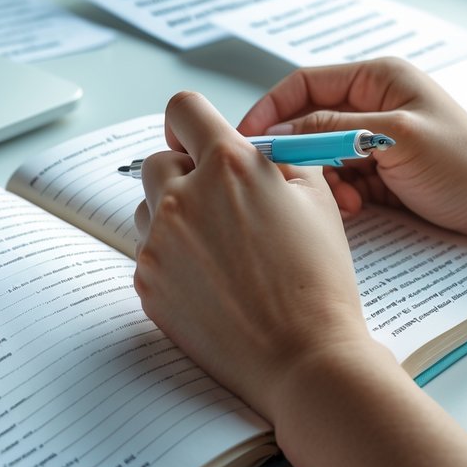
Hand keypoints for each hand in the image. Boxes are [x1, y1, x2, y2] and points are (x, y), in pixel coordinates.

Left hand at [132, 90, 382, 424]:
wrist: (303, 357)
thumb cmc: (318, 279)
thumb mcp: (316, 198)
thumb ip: (275, 158)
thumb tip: (248, 147)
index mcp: (228, 166)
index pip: (184, 110)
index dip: (193, 123)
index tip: (200, 141)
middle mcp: (183, 197)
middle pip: (158, 160)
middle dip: (185, 174)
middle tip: (220, 205)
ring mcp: (159, 242)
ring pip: (148, 209)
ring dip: (174, 217)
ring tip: (221, 251)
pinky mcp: (147, 282)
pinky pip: (149, 253)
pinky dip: (173, 260)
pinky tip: (212, 283)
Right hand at [237, 58, 466, 243]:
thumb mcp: (395, 139)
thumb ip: (332, 129)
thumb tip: (280, 132)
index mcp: (380, 78)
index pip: (305, 84)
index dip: (271, 109)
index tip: (248, 139)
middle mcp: (375, 104)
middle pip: (309, 122)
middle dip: (301, 153)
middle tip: (296, 181)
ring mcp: (378, 140)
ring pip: (322, 156)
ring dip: (323, 180)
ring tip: (345, 201)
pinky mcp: (382, 173)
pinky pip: (341, 180)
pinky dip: (340, 196)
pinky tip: (355, 209)